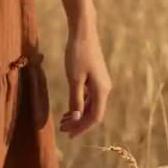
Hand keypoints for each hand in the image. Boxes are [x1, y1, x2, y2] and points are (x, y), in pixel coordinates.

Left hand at [59, 24, 111, 139]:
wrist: (83, 32)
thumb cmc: (78, 54)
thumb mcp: (74, 79)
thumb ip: (76, 100)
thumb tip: (77, 119)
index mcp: (102, 90)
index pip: (95, 117)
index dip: (82, 128)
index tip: (69, 135)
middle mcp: (104, 89)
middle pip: (94, 113)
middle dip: (79, 123)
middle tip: (62, 129)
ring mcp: (101, 83)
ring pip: (91, 106)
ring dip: (78, 115)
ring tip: (63, 121)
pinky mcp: (95, 78)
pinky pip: (90, 97)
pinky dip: (80, 105)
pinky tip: (70, 108)